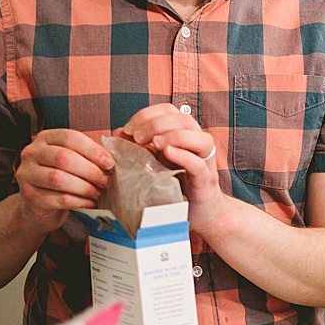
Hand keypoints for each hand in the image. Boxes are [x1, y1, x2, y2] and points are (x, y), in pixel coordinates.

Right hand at [14, 128, 114, 233]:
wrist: (40, 205)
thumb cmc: (64, 176)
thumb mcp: (74, 159)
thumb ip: (90, 153)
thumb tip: (117, 150)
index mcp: (46, 138)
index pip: (70, 137)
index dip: (93, 150)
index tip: (110, 163)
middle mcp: (31, 153)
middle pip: (64, 158)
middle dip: (90, 171)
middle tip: (106, 181)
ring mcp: (26, 174)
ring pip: (59, 179)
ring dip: (85, 187)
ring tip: (99, 193)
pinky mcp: (29, 196)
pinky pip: (58, 199)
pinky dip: (79, 201)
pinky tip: (90, 203)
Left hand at [117, 103, 225, 226]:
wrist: (199, 213)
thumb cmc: (175, 186)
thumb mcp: (153, 162)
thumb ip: (139, 147)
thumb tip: (118, 133)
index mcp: (185, 135)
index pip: (169, 110)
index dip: (147, 115)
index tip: (129, 130)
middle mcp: (198, 144)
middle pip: (184, 119)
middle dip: (157, 124)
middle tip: (138, 138)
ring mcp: (205, 162)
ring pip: (200, 137)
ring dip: (173, 135)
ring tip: (154, 144)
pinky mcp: (206, 181)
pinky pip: (198, 163)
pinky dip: (183, 155)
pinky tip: (167, 153)